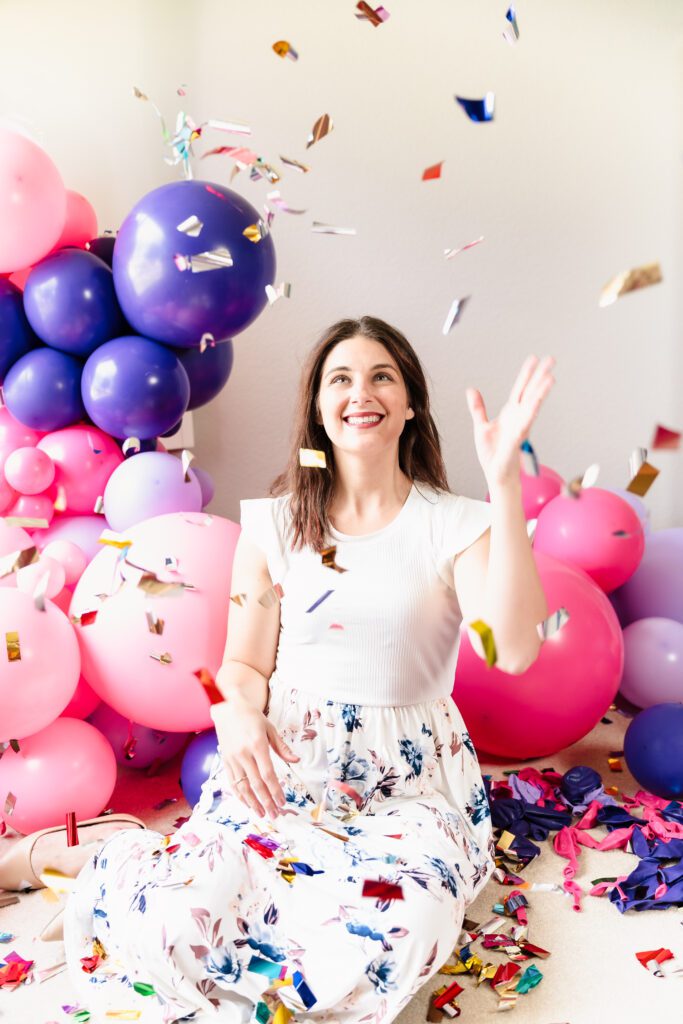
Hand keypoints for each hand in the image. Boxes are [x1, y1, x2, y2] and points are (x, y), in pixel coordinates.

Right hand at [211, 696, 299, 818]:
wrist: (227, 707)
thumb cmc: (251, 716)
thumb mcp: (269, 728)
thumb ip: (282, 747)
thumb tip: (296, 760)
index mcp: (257, 745)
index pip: (268, 774)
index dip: (276, 790)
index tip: (283, 802)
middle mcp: (244, 754)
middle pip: (256, 784)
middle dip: (266, 801)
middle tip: (275, 815)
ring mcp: (232, 758)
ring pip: (243, 786)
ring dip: (252, 803)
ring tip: (262, 814)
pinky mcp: (225, 760)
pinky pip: (232, 781)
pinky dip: (239, 795)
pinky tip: (247, 803)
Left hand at [466, 355, 555, 487]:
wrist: (495, 473)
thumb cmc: (492, 453)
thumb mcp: (481, 426)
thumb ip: (478, 408)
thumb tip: (472, 390)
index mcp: (510, 413)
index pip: (520, 389)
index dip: (526, 374)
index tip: (534, 359)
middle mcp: (518, 417)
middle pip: (531, 392)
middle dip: (540, 376)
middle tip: (552, 360)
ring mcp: (520, 427)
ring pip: (532, 405)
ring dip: (541, 392)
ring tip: (550, 377)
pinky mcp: (517, 439)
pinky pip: (525, 423)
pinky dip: (531, 412)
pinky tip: (537, 402)